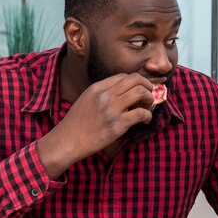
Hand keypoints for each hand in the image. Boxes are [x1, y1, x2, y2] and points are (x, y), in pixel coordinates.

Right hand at [37, 73, 154, 177]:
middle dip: (147, 85)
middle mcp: (105, 95)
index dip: (136, 81)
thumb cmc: (77, 124)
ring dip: (150, 99)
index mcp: (97, 88)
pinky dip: (148, 115)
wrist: (67, 141)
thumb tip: (123, 93)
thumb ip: (103, 94)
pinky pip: (141, 114)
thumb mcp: (86, 100)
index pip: (123, 76)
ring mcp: (112, 109)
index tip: (140, 89)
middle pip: (135, 79)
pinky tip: (145, 120)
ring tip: (148, 107)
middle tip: (150, 94)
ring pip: (141, 93)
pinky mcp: (117, 125)